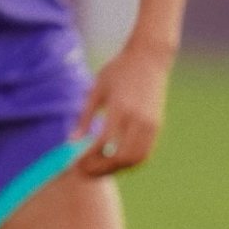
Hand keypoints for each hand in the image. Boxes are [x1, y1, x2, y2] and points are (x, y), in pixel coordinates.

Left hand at [72, 41, 173, 177]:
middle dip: (102, 168)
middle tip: (86, 170)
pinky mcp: (157, 125)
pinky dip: (130, 162)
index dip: (90, 158)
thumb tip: (71, 140)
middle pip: (121, 157)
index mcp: (119, 108)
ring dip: (118, 168)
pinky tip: (116, 160)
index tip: (77, 163)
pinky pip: (145, 153)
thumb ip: (85, 116)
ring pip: (136, 159)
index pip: (104, 144)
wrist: (150, 58)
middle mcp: (137, 118)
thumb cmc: (119, 70)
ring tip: (101, 167)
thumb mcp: (97, 89)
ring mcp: (150, 123)